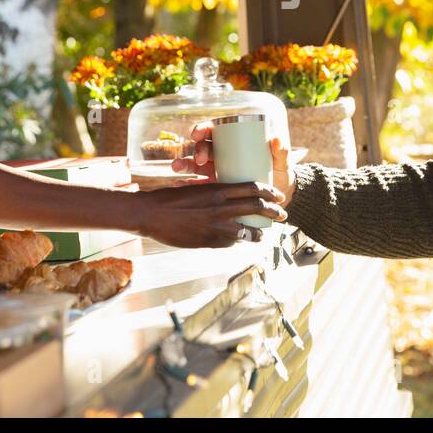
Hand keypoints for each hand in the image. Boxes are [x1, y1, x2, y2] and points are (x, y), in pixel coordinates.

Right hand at [132, 181, 288, 248]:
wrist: (150, 214)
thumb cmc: (169, 198)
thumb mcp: (196, 189)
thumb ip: (213, 195)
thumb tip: (227, 200)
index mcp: (218, 189)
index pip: (253, 188)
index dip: (269, 192)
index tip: (278, 195)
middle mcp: (221, 208)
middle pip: (257, 209)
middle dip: (274, 212)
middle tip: (283, 214)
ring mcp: (216, 227)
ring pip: (248, 231)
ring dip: (259, 233)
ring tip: (264, 235)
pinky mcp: (208, 242)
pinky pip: (230, 243)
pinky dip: (237, 242)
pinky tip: (238, 242)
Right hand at [172, 123, 296, 204]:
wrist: (277, 199)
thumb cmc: (278, 175)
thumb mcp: (280, 164)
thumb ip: (281, 153)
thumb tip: (276, 140)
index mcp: (234, 144)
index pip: (214, 132)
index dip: (203, 129)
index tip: (199, 133)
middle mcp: (222, 156)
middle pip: (203, 148)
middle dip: (197, 151)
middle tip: (199, 159)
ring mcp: (216, 173)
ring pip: (195, 166)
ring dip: (184, 165)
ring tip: (178, 169)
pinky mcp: (214, 191)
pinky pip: (197, 187)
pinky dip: (187, 185)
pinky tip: (179, 186)